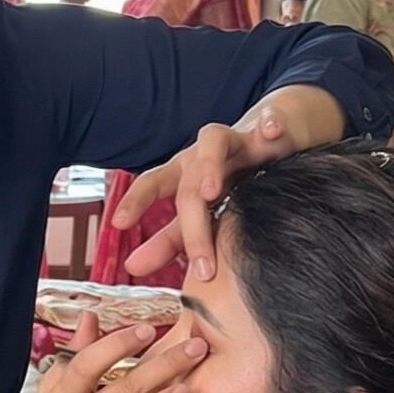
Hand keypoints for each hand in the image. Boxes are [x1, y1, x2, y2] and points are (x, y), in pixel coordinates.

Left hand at [117, 83, 344, 283]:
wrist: (275, 142)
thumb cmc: (232, 180)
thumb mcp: (200, 212)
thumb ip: (169, 240)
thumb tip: (132, 267)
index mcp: (185, 175)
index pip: (154, 185)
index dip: (135, 201)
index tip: (118, 224)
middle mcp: (203, 156)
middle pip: (188, 185)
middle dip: (192, 228)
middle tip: (203, 269)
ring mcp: (236, 142)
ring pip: (214, 143)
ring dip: (208, 165)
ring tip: (211, 191)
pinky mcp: (270, 132)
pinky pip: (270, 123)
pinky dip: (270, 125)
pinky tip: (271, 133)